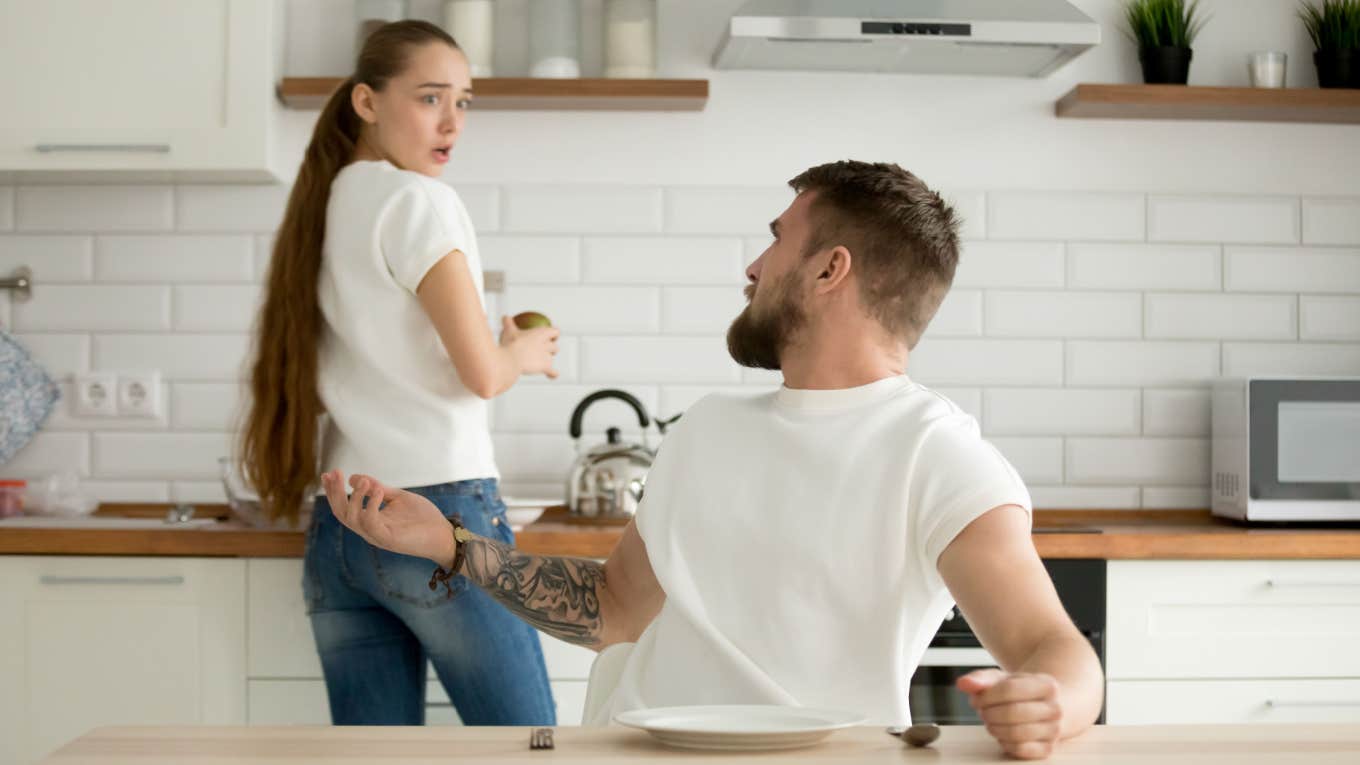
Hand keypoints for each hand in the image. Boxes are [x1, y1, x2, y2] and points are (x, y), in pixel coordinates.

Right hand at [320, 470, 455, 566]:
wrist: (443, 534)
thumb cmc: (422, 518)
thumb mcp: (397, 497)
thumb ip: (377, 488)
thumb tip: (354, 478)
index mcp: (370, 520)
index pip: (344, 507)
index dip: (333, 491)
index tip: (328, 473)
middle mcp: (370, 530)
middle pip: (342, 514)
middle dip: (335, 493)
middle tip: (334, 473)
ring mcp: (378, 536)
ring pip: (352, 519)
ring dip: (354, 498)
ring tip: (364, 481)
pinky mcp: (389, 539)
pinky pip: (371, 524)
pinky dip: (370, 506)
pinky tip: (378, 491)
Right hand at [500, 315, 559, 378]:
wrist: (512, 360)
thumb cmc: (511, 344)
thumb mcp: (509, 331)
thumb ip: (508, 323)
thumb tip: (505, 317)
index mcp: (541, 334)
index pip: (554, 332)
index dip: (554, 334)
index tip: (551, 336)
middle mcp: (546, 345)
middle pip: (554, 347)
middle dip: (552, 348)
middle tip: (546, 350)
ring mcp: (547, 357)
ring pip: (551, 359)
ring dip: (548, 361)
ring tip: (544, 363)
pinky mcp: (545, 367)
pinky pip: (552, 372)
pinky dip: (553, 374)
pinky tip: (552, 376)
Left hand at [957, 668, 1061, 759]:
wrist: (1045, 707)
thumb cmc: (1019, 692)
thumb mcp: (1002, 680)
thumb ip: (981, 679)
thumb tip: (963, 684)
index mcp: (1047, 685)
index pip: (1009, 689)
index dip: (986, 696)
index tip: (977, 699)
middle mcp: (1055, 708)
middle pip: (1012, 712)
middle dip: (989, 713)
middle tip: (983, 712)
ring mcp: (1054, 730)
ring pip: (1015, 733)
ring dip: (994, 728)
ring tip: (991, 722)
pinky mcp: (1047, 749)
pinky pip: (1020, 750)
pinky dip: (1005, 743)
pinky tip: (1002, 734)